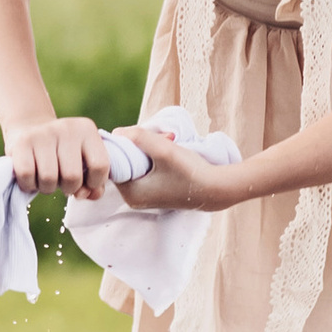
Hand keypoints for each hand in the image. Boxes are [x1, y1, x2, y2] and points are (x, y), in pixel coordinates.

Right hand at [4, 115, 113, 196]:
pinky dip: (29, 184)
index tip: (85, 183)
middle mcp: (66, 128)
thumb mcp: (83, 161)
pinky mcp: (22, 142)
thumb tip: (86, 195)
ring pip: (49, 179)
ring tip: (46, 178)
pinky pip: (27, 176)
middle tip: (62, 181)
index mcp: (87, 130)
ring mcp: (42, 133)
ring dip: (47, 188)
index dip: (94, 183)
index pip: (100, 166)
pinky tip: (32, 176)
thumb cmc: (62, 153)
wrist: (29, 128)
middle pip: (72, 177)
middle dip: (68, 188)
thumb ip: (94, 183)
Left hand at [113, 124, 244, 213]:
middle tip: (161, 136)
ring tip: (169, 140)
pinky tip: (170, 149)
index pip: (114, 163)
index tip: (141, 135)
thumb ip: (138, 138)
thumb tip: (117, 133)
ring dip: (149, 148)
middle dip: (140, 144)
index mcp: (130, 193)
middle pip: (126, 162)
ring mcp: (145, 197)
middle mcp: (133, 199)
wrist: (217, 189)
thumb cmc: (190, 171)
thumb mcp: (163, 150)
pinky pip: (146, 168)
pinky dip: (155, 157)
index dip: (124, 144)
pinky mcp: (155, 192)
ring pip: (137, 163)